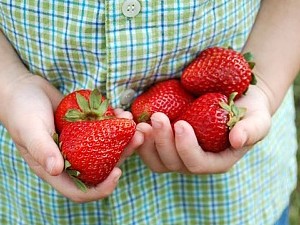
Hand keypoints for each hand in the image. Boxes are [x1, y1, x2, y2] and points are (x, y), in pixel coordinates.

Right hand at [0, 74, 142, 201]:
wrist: (25, 89)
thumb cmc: (22, 110)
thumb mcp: (29, 130)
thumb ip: (42, 149)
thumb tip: (55, 170)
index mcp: (55, 168)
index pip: (80, 190)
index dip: (101, 188)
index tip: (118, 173)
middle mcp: (70, 158)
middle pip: (101, 167)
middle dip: (122, 155)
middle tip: (138, 138)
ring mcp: (80, 143)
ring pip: (107, 147)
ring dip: (124, 137)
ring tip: (131, 121)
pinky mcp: (85, 127)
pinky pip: (105, 130)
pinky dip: (115, 123)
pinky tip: (122, 112)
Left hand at [136, 84, 271, 173]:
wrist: (235, 100)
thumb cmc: (248, 111)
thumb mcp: (257, 119)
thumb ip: (251, 130)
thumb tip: (237, 140)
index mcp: (215, 162)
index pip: (197, 163)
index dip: (187, 147)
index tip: (181, 123)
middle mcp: (193, 161)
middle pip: (172, 163)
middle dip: (162, 142)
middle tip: (156, 118)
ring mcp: (177, 152)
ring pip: (156, 159)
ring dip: (146, 143)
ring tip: (139, 122)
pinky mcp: (166, 141)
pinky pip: (148, 145)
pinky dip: (139, 136)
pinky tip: (132, 119)